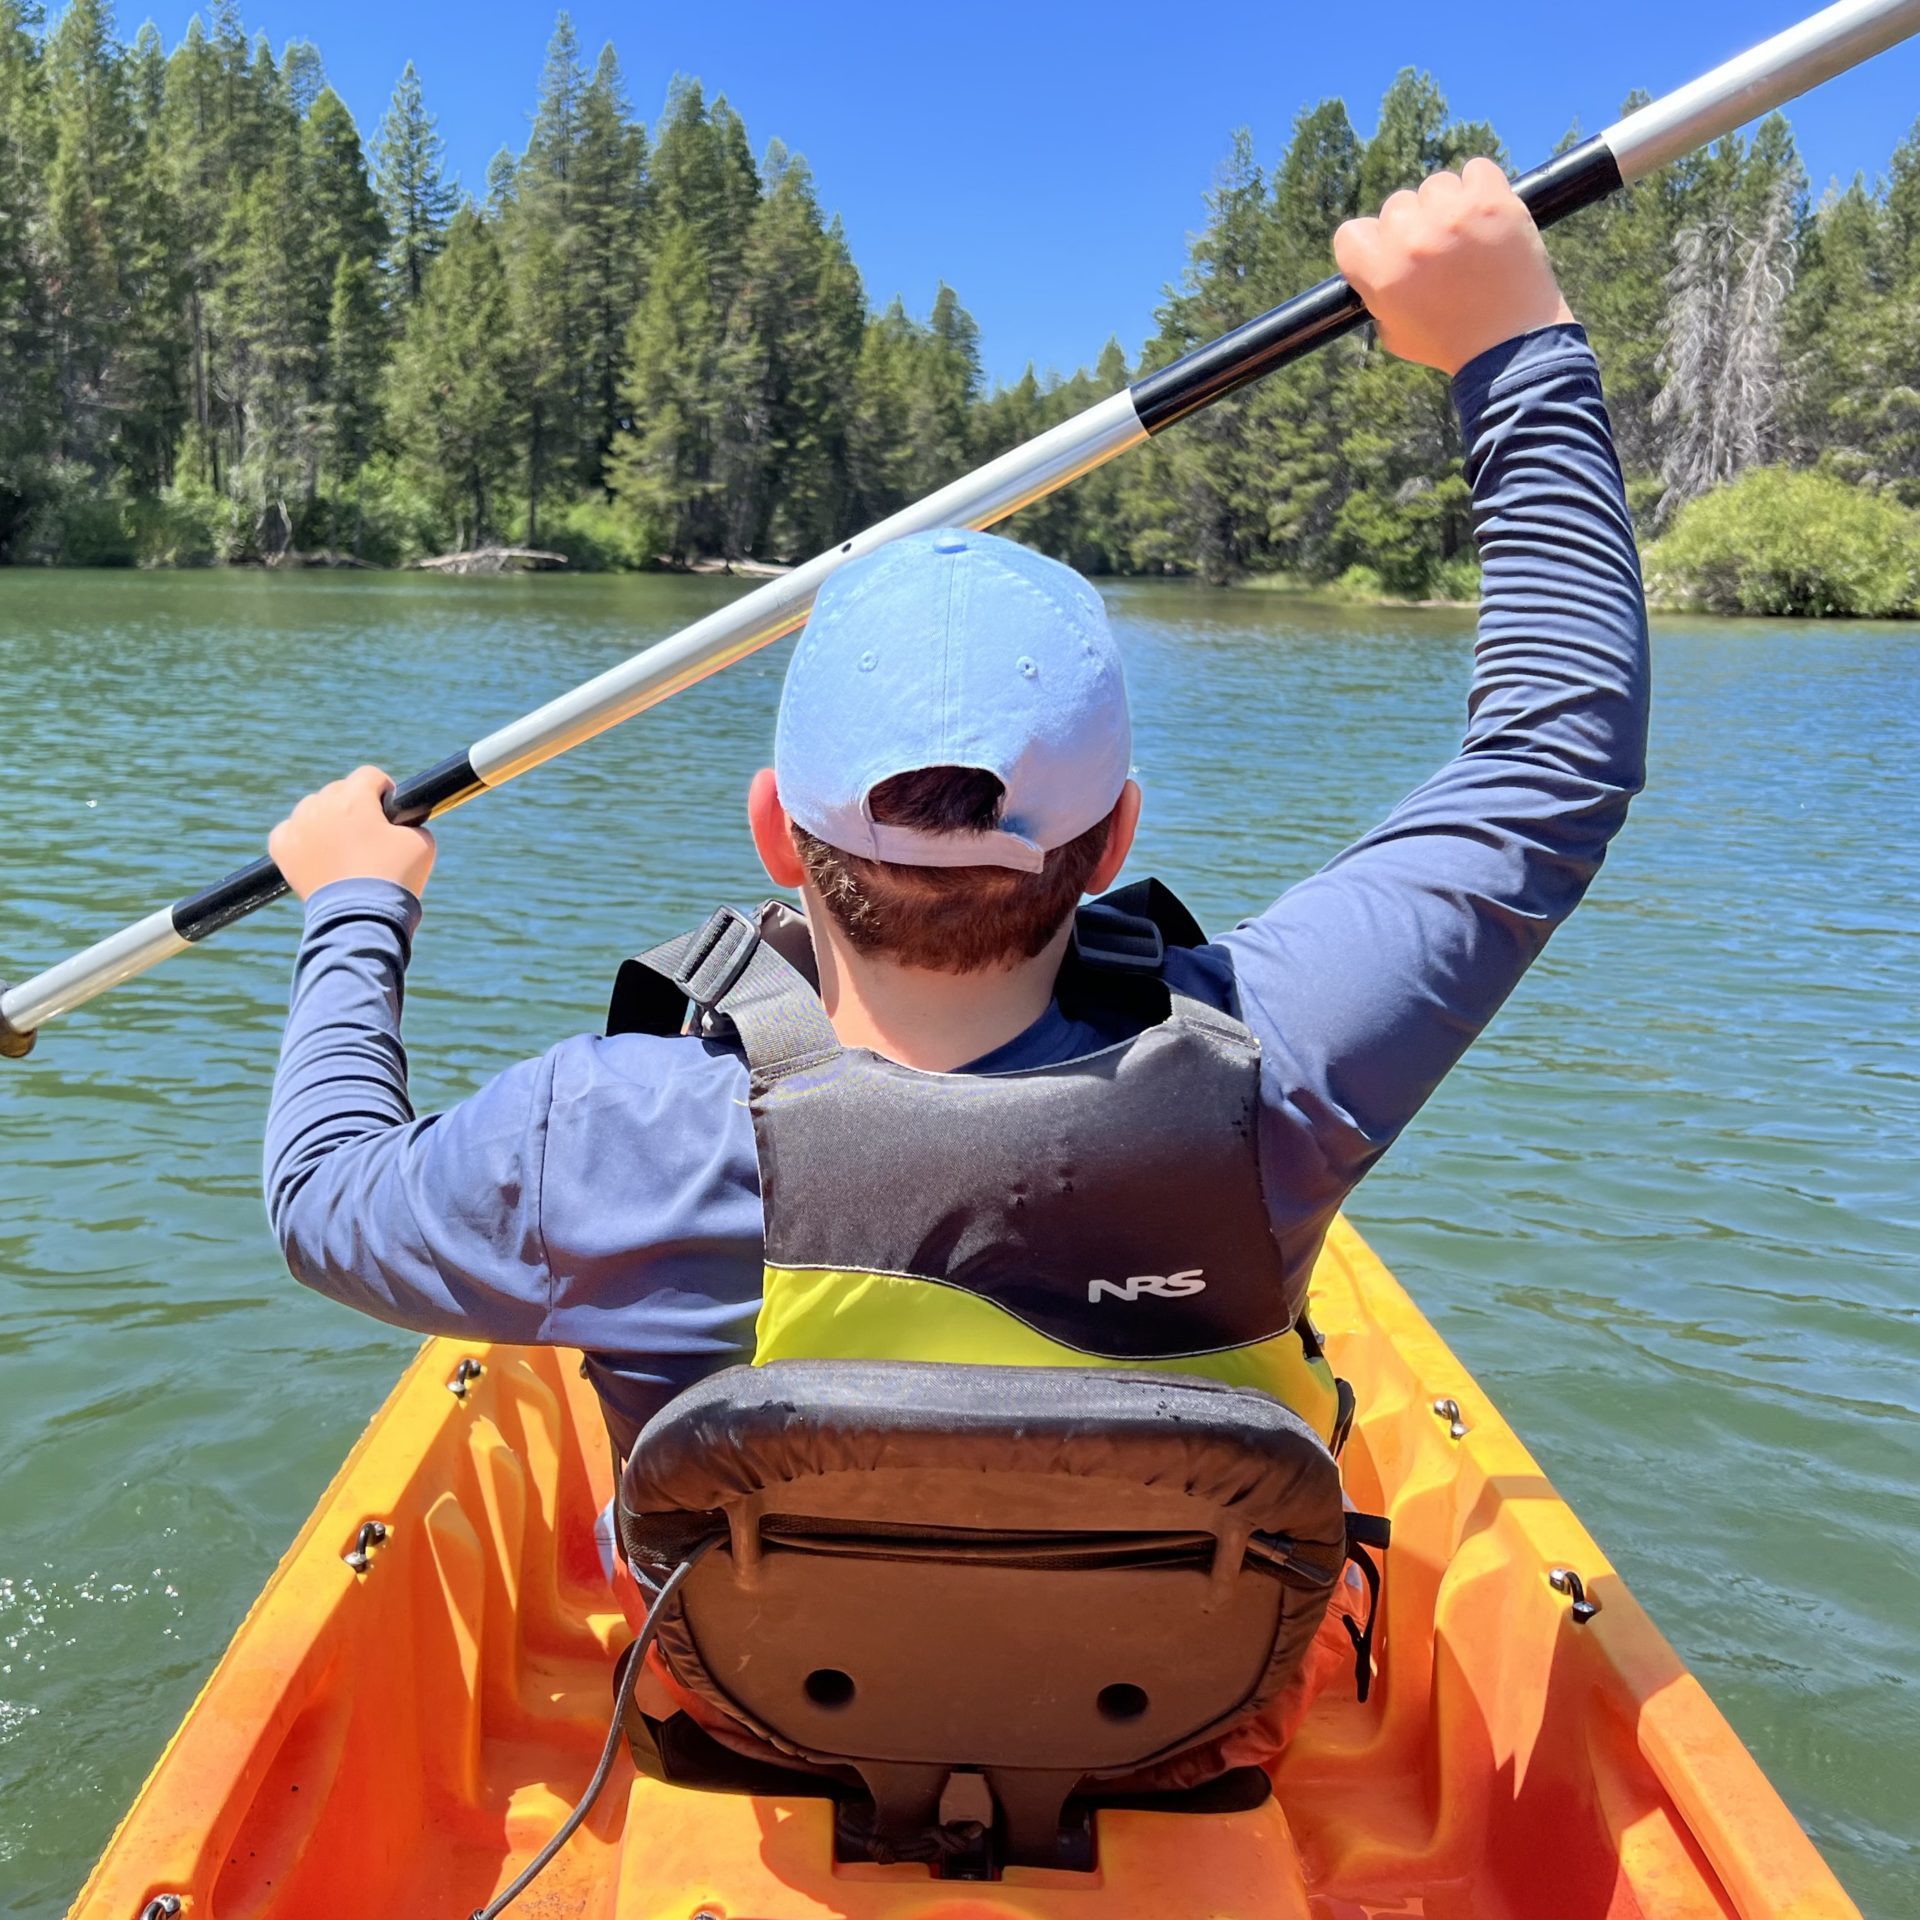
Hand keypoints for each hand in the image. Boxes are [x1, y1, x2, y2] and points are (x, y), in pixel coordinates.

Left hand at [269, 766, 435, 901]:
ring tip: (343, 847)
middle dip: (354, 806)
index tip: (389, 811)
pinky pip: (289, 831)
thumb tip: (404, 824)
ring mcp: (298, 826)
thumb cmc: (395, 878)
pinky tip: (318, 853)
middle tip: (368, 835)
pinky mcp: (282, 849)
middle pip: (339, 790)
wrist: (360, 918)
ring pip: (312, 808)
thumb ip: (413, 823)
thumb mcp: (423, 844)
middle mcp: (321, 805)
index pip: (370, 776)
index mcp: (354, 798)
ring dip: (327, 820)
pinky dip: (302, 839)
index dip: (384, 790)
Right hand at [1333, 157, 1573, 376]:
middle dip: (1415, 228)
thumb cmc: (1451, 343)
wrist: (1512, 345)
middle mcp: (1411, 239)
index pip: (1352, 232)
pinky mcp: (1491, 201)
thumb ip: (1378, 293)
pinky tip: (1486, 216)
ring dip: (1448, 206)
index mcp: (1381, 273)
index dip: (1372, 245)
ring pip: (1436, 186)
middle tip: (1439, 254)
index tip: (1392, 256)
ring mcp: (1452, 216)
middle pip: (1397, 206)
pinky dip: (1480, 188)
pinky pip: (1476, 170)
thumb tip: (1378, 262)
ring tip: (1467, 237)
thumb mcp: (1394, 332)